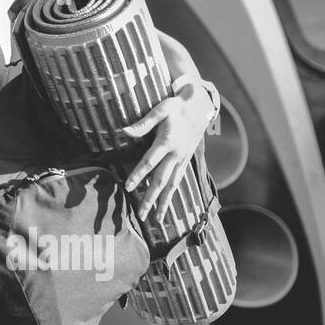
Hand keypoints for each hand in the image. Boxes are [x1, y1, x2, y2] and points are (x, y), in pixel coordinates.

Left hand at [121, 88, 213, 221]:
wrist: (201, 107)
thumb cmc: (177, 106)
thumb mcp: (161, 109)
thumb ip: (143, 123)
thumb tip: (124, 131)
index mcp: (167, 142)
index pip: (149, 162)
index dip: (138, 175)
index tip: (128, 188)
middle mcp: (176, 155)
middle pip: (161, 181)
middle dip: (151, 199)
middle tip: (141, 215)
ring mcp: (183, 159)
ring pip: (172, 185)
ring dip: (164, 203)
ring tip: (156, 219)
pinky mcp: (186, 161)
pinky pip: (178, 181)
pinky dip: (172, 194)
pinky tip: (167, 204)